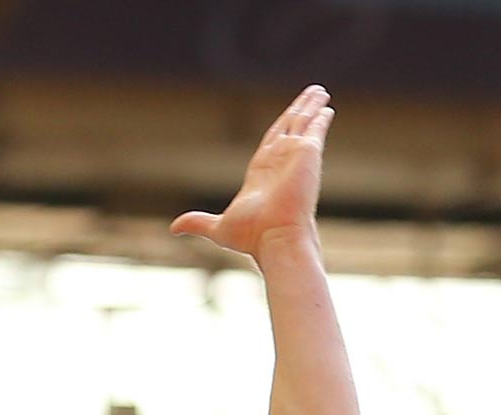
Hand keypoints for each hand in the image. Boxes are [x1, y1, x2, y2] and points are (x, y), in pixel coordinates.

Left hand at [170, 85, 332, 261]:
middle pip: (289, 127)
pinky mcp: (309, 153)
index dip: (278, 128)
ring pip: (303, 123)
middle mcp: (281, 162)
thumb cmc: (251, 237)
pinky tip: (326, 107)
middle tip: (308, 95)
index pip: (271, 141)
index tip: (285, 118)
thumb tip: (173, 228)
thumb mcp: (217, 227)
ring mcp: (296, 157)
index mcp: (262, 173)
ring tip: (319, 91)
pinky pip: (316, 129)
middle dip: (298, 110)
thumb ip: (198, 222)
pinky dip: (321, 118)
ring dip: (310, 106)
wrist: (275, 238)